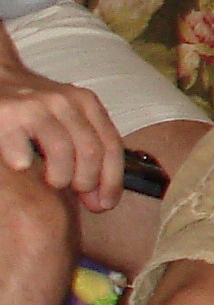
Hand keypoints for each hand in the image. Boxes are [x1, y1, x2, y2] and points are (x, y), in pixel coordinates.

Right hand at [0, 61, 122, 210]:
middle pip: (91, 151)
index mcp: (86, 102)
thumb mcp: (67, 117)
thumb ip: (85, 147)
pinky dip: (25, 166)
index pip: (111, 145)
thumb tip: (101, 198)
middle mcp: (65, 101)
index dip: (112, 180)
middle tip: (75, 192)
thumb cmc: (33, 108)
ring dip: (61, 177)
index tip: (105, 204)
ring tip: (52, 181)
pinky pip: (22, 152)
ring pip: (62, 152)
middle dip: (87, 182)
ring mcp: (36, 106)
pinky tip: (23, 166)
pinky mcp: (7, 115)